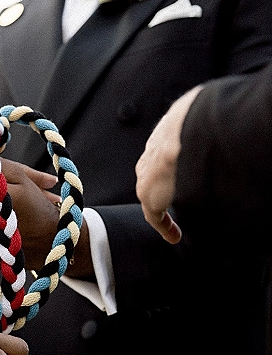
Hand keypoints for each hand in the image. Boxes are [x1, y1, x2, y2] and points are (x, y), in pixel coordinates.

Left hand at [135, 86, 202, 242]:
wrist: (184, 131)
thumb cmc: (195, 119)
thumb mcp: (193, 118)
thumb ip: (195, 126)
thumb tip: (208, 125)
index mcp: (159, 137)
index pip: (160, 156)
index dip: (168, 168)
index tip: (175, 177)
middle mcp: (149, 157)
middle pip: (152, 177)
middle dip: (161, 189)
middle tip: (175, 202)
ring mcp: (146, 177)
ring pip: (154, 196)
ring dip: (163, 209)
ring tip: (174, 223)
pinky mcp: (148, 197)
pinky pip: (155, 217)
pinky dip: (165, 227)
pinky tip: (174, 236)